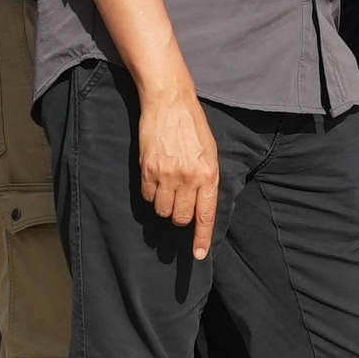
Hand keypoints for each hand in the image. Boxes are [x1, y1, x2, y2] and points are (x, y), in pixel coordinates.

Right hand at [134, 85, 219, 260]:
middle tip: (181, 203)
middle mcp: (188, 178)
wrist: (169, 102)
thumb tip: (203, 203)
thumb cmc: (193, 125)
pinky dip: (151, 194)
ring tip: (168, 188)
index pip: (205, 216)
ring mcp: (166, 175)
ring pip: (162, 210)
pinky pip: (147, 197)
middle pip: (181, 218)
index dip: (201, 238)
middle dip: (180, 217)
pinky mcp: (147, 170)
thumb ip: (208, 178)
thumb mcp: (211, 151)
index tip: (198, 255)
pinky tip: (156, 179)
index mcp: (208, 175)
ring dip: (165, 206)